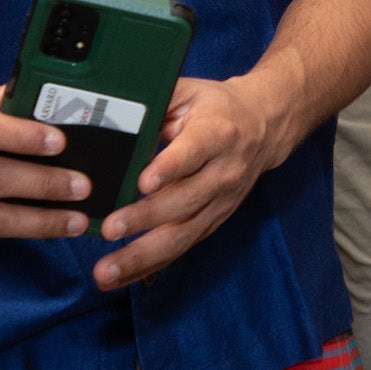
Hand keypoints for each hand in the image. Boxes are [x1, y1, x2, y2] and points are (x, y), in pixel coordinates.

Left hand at [93, 74, 292, 290]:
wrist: (264, 127)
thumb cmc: (217, 107)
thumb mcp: (190, 91)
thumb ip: (156, 101)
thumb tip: (112, 116)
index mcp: (216, 134)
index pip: (192, 154)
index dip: (169, 168)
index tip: (142, 183)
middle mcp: (222, 173)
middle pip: (184, 201)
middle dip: (145, 219)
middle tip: (109, 229)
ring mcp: (220, 203)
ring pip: (182, 234)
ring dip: (142, 255)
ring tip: (106, 270)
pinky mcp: (214, 222)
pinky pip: (181, 248)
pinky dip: (149, 266)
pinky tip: (120, 278)